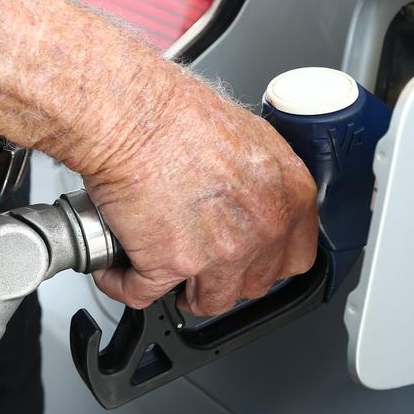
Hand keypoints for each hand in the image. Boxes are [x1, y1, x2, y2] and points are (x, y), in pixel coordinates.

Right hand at [85, 75, 317, 315]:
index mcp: (289, 197)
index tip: (250, 260)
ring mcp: (219, 254)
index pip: (296, 258)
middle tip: (203, 262)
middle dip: (226, 278)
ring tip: (163, 271)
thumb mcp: (248, 134)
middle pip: (254, 285)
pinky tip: (117, 270)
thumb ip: (261, 178)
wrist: (132, 113)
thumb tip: (251, 196)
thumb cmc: (179, 112)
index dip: (267, 262)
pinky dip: (123, 284)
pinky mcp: (169, 266)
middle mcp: (262, 229)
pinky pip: (143, 295)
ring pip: (208, 301)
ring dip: (184, 292)